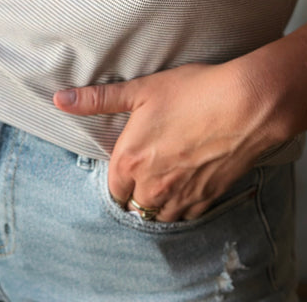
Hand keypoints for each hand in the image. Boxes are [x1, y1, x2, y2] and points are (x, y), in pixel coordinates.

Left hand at [53, 61, 275, 221]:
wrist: (246, 104)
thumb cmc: (193, 92)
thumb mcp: (141, 90)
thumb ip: (98, 99)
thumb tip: (59, 100)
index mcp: (131, 161)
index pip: (111, 188)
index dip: (116, 177)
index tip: (124, 165)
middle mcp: (153, 186)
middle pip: (134, 206)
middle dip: (134, 193)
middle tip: (144, 173)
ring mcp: (182, 196)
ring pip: (159, 216)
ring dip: (157, 205)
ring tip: (163, 182)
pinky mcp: (208, 199)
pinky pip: (186, 216)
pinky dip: (182, 207)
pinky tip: (186, 186)